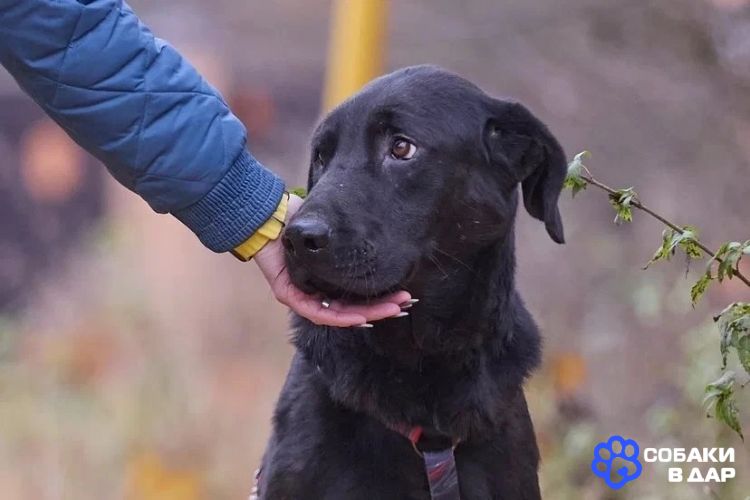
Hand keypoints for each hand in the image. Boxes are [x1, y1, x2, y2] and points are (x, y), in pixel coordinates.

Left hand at [254, 194, 411, 326]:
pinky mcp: (290, 297)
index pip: (355, 294)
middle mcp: (314, 290)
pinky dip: (341, 317)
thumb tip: (375, 232)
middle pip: (352, 308)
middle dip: (381, 307)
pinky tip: (361, 316)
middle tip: (404, 303)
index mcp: (325, 277)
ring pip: (339, 314)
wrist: (267, 215)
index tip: (401, 293)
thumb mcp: (327, 229)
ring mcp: (301, 296)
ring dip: (369, 314)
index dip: (379, 297)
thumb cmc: (294, 219)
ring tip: (393, 308)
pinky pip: (319, 313)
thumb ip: (346, 238)